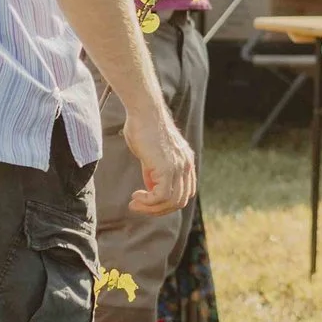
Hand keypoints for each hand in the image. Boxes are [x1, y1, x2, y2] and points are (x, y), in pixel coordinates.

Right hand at [120, 100, 195, 215]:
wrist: (144, 112)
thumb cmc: (143, 128)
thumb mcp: (152, 155)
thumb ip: (154, 171)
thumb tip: (151, 188)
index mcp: (186, 163)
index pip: (185, 192)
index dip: (167, 202)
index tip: (147, 201)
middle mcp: (186, 166)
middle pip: (180, 201)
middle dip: (158, 209)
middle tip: (137, 206)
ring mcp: (179, 167)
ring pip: (172, 201)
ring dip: (151, 208)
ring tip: (134, 203)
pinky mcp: (167, 168)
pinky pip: (162, 196)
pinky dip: (148, 202)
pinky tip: (136, 196)